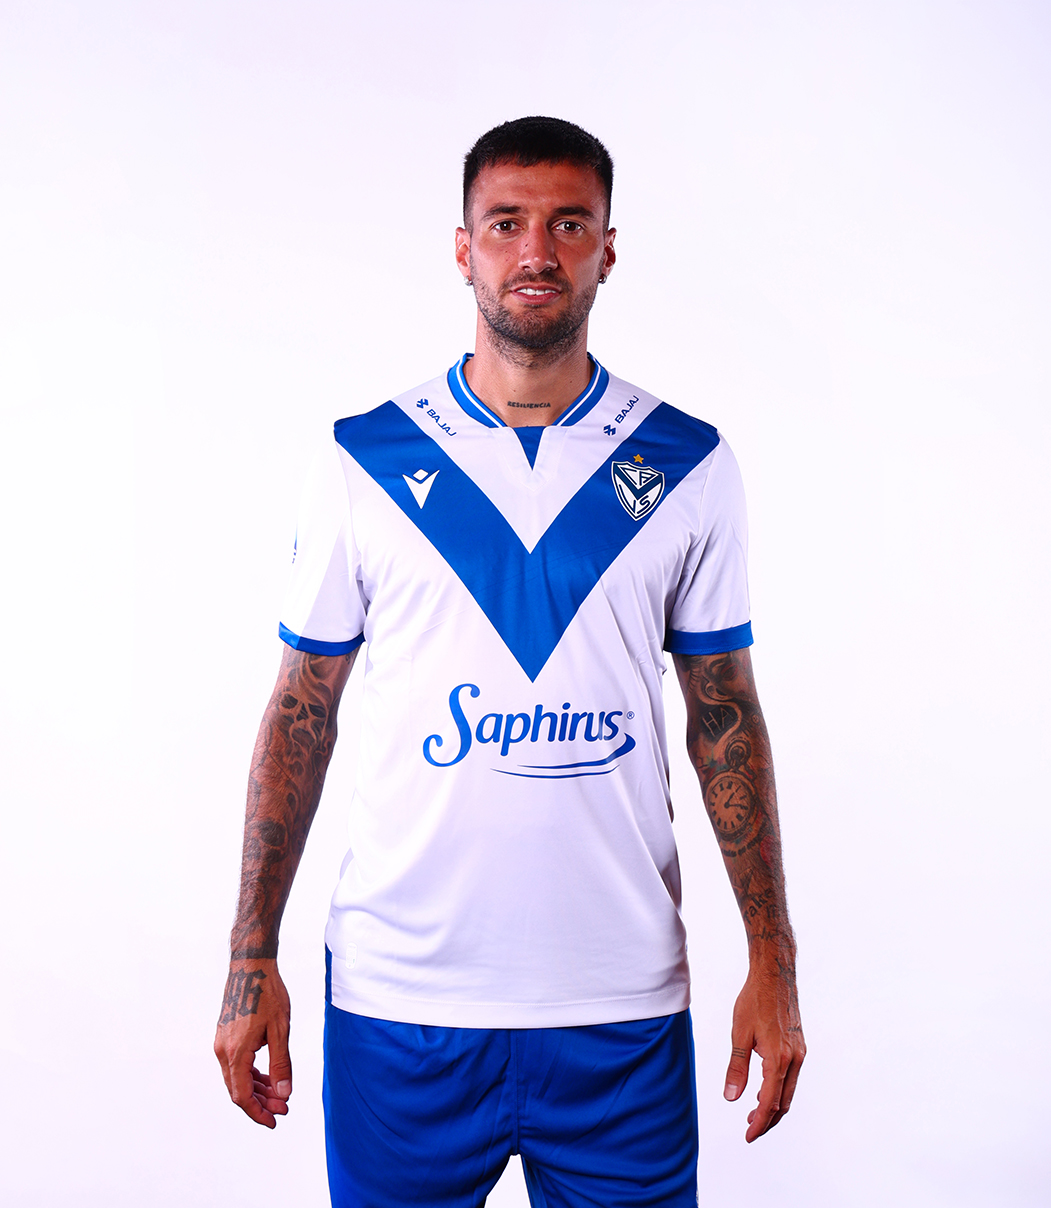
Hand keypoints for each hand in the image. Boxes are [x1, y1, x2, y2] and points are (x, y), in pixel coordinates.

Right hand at [214, 958, 292, 1127]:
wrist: (251, 966)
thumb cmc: (267, 994)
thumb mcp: (280, 1030)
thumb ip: (281, 1064)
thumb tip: (283, 1093)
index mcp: (235, 1053)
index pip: (242, 1096)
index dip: (258, 1113)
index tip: (275, 1121)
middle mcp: (223, 1051)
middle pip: (238, 1090)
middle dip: (261, 1103)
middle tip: (284, 1108)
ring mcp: (222, 1043)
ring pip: (237, 1078)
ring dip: (257, 1090)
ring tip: (280, 1095)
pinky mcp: (226, 1036)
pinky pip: (236, 1065)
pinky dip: (252, 1075)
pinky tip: (268, 1078)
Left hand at [723, 959, 804, 1141]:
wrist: (775, 975)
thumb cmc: (754, 1000)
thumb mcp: (739, 1033)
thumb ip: (736, 1068)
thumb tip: (731, 1098)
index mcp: (779, 1059)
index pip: (770, 1103)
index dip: (758, 1122)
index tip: (747, 1135)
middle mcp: (794, 1060)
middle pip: (783, 1103)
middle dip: (767, 1120)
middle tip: (749, 1129)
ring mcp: (799, 1053)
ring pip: (788, 1091)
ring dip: (773, 1105)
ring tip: (754, 1113)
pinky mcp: (798, 1046)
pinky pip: (791, 1077)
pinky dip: (778, 1089)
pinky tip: (764, 1089)